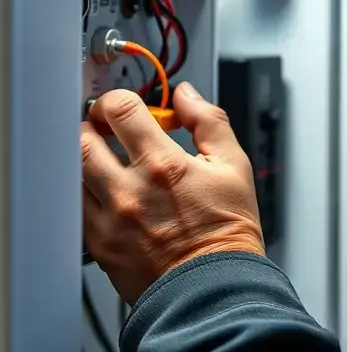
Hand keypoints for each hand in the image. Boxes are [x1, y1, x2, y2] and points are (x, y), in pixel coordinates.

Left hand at [81, 83, 263, 302]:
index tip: (123, 107)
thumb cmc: (228, 230)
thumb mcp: (234, 166)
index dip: (118, 100)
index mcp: (163, 165)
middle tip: (108, 130)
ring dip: (87, 159)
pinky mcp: (99, 244)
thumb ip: (209, 122)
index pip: (121, 110)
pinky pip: (77, 208)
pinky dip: (89, 193)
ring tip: (108, 161)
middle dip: (94, 127)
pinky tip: (111, 195)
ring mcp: (110, 219)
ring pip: (74, 173)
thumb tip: (187, 96)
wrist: (215, 287)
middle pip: (83, 139)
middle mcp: (130, 190)